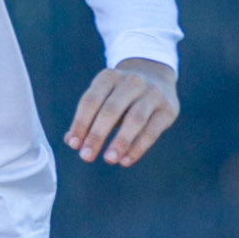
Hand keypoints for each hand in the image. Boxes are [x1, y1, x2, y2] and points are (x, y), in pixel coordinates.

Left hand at [64, 57, 178, 167]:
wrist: (157, 76)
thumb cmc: (120, 96)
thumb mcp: (103, 99)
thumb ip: (87, 119)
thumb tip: (71, 141)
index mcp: (109, 77)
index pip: (91, 101)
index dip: (80, 123)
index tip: (73, 145)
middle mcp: (132, 81)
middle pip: (111, 110)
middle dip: (97, 135)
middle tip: (85, 157)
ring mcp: (152, 93)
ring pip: (135, 119)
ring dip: (120, 141)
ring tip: (109, 159)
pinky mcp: (168, 109)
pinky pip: (152, 130)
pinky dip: (138, 147)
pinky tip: (125, 161)